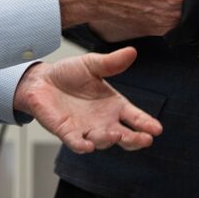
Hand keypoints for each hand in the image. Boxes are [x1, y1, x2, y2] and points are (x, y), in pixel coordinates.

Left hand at [13, 47, 161, 152]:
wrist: (41, 80)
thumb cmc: (69, 74)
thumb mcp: (92, 64)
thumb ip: (111, 62)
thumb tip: (132, 51)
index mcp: (114, 105)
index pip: (134, 117)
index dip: (146, 123)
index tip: (157, 129)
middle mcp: (104, 121)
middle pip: (124, 136)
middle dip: (135, 139)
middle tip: (146, 139)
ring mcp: (86, 129)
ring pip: (102, 141)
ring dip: (109, 140)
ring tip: (116, 135)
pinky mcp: (67, 132)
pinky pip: (76, 143)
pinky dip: (82, 146)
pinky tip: (88, 146)